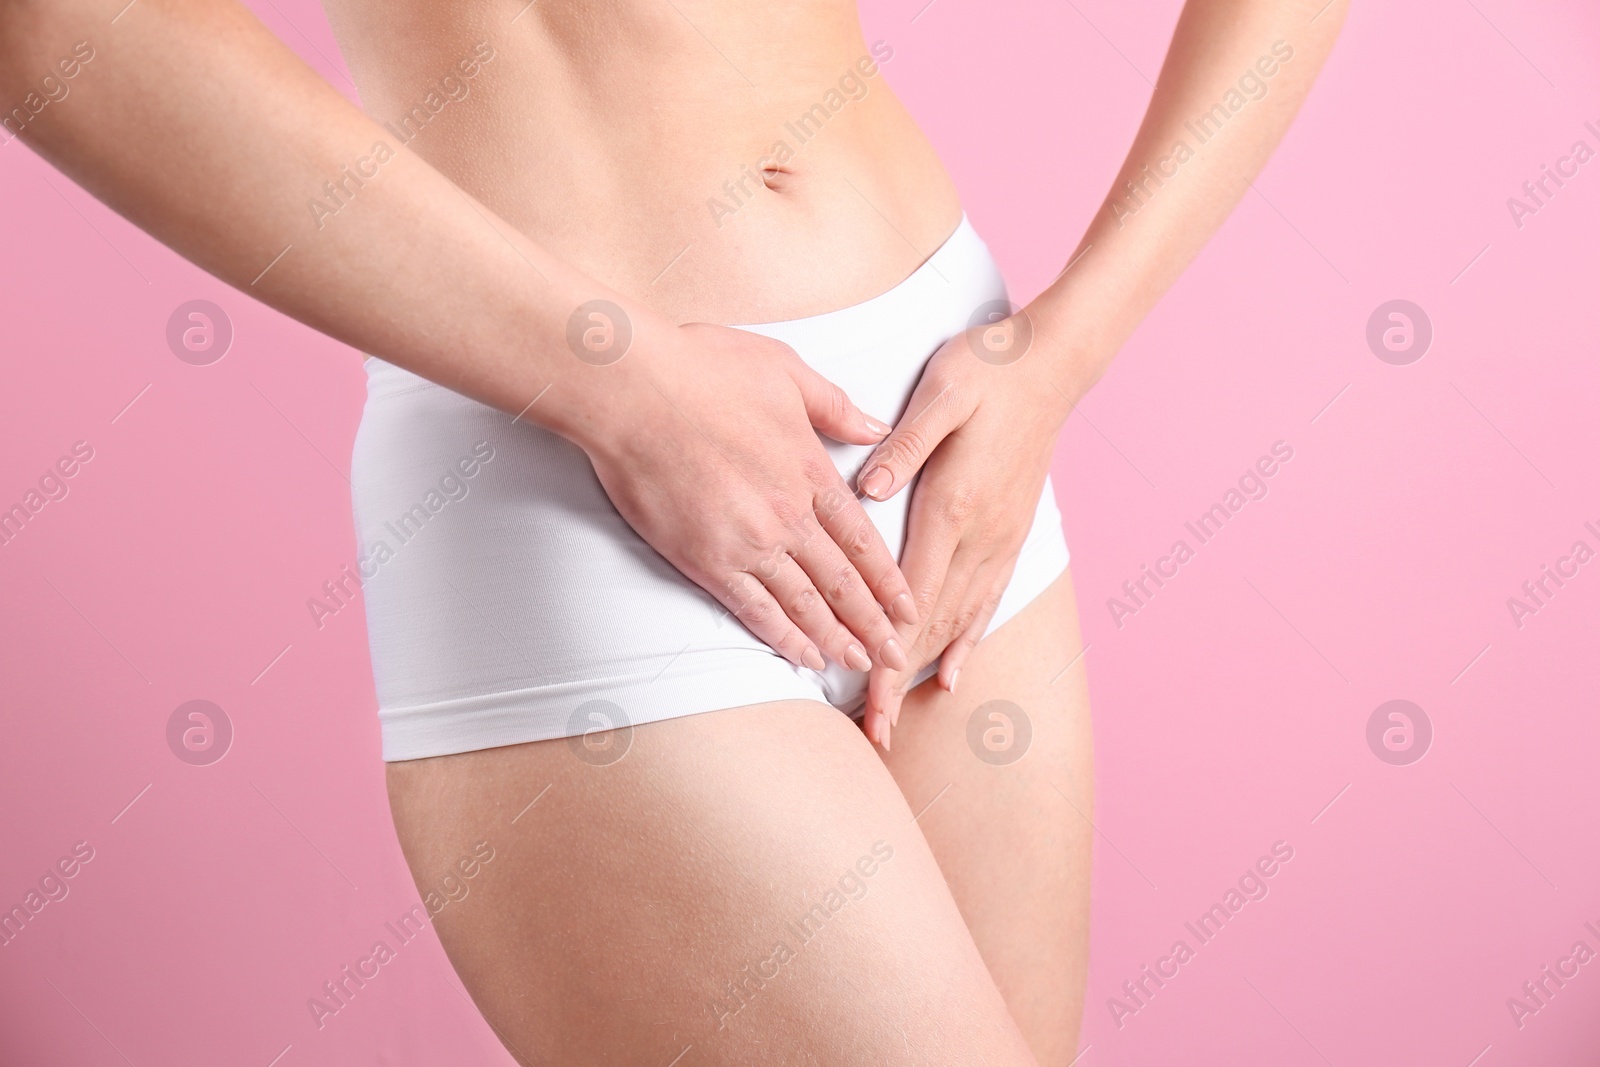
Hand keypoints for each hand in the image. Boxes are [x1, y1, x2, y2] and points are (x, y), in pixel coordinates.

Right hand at [578, 321, 918, 672]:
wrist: (633, 391)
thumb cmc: (702, 368)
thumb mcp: (785, 370)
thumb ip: (835, 405)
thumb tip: (875, 428)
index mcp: (810, 470)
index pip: (863, 538)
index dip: (888, 579)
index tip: (909, 606)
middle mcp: (788, 514)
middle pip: (844, 581)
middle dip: (875, 624)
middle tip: (898, 657)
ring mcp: (748, 542)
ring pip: (806, 603)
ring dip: (837, 639)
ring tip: (862, 667)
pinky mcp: (706, 559)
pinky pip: (755, 609)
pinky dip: (784, 637)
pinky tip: (805, 657)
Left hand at [854, 314, 1069, 746]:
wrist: (1053, 364)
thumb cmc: (988, 370)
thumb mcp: (942, 391)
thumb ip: (905, 443)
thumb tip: (866, 488)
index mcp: (954, 506)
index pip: (911, 597)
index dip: (886, 652)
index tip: (866, 697)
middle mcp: (980, 536)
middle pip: (932, 627)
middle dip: (898, 683)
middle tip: (873, 733)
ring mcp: (1000, 540)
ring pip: (958, 622)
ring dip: (924, 672)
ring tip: (899, 718)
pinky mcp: (1010, 535)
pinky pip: (986, 602)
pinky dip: (965, 643)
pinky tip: (950, 675)